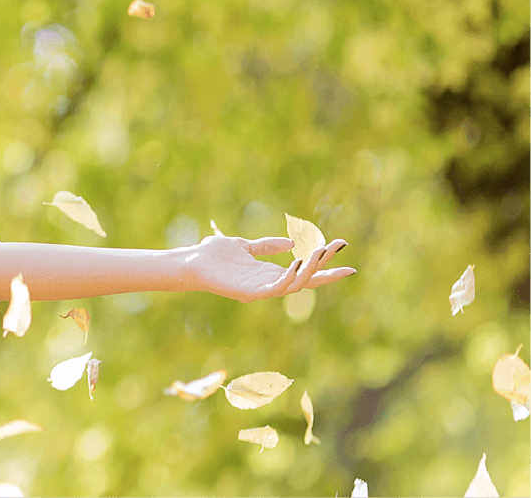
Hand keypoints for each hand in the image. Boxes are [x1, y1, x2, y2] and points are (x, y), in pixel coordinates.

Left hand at [181, 235, 355, 302]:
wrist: (191, 261)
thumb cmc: (213, 255)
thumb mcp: (244, 246)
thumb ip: (266, 246)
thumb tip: (291, 243)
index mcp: (269, 273)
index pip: (303, 271)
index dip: (324, 265)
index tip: (345, 255)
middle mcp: (269, 283)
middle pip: (306, 278)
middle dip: (325, 265)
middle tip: (339, 247)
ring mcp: (261, 290)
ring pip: (295, 284)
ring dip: (310, 269)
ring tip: (321, 251)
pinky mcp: (250, 293)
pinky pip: (275, 289)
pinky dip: (288, 278)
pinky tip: (297, 263)